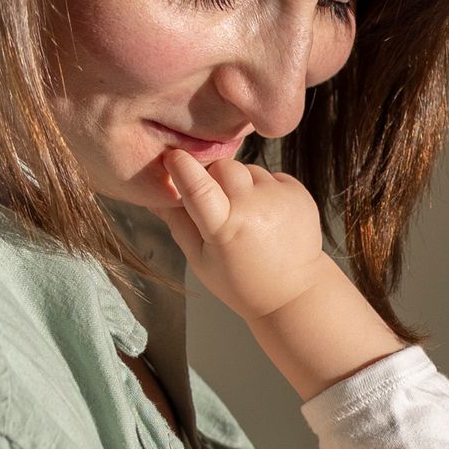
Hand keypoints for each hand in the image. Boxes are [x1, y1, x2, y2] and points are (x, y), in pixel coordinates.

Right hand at [161, 151, 329, 325]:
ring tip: (245, 216)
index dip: (182, 168)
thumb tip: (150, 195)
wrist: (293, 292)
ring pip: (246, 170)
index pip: (199, 188)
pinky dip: (262, 189)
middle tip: (217, 203)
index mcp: (225, 228)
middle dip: (213, 177)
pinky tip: (265, 217)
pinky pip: (269, 176)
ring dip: (239, 185)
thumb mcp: (200, 260)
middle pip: (223, 167)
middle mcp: (254, 208)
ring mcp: (280, 198)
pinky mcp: (298, 192)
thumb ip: (177, 224)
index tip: (171, 156)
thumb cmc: (239, 281)